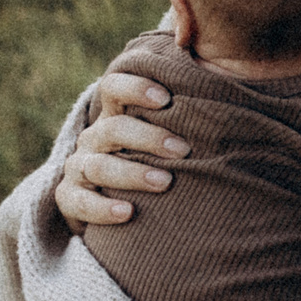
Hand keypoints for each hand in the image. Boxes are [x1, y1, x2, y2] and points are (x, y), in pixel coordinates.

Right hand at [54, 71, 188, 227]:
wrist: (105, 200)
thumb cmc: (148, 161)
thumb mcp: (157, 137)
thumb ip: (180, 120)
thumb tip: (231, 98)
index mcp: (114, 116)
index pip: (114, 88)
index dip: (135, 88)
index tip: (166, 99)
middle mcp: (94, 138)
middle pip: (113, 129)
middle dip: (149, 137)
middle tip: (182, 150)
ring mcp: (79, 167)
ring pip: (99, 166)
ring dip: (133, 173)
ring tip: (165, 183)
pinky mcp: (69, 198)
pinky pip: (81, 202)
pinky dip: (103, 208)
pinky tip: (127, 212)